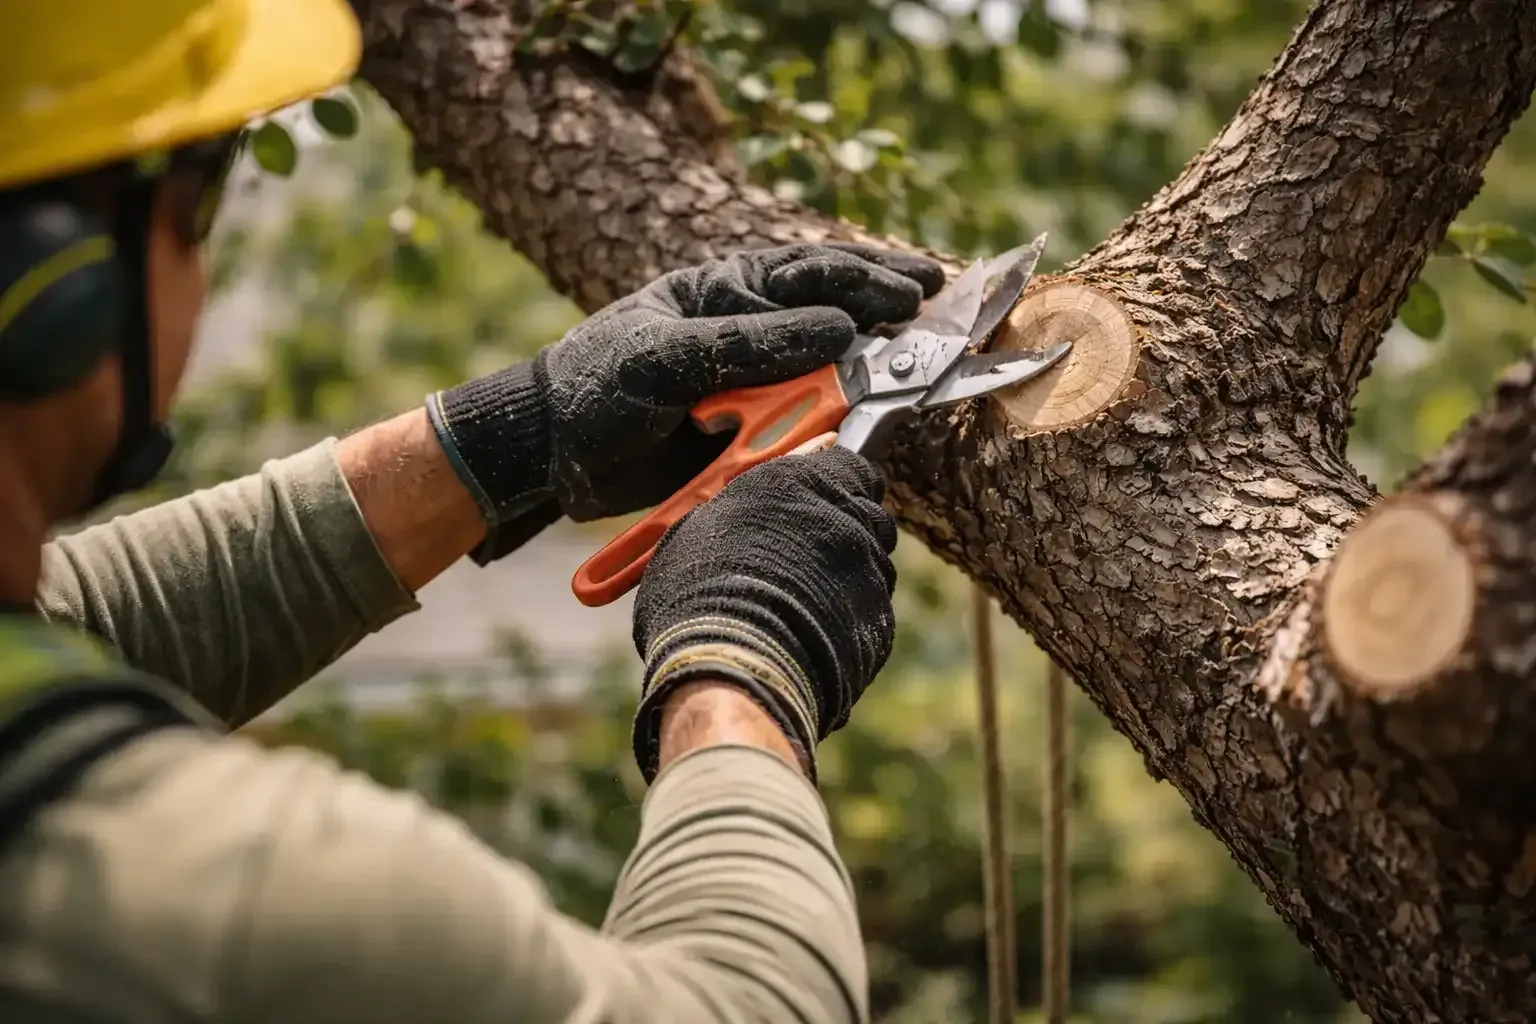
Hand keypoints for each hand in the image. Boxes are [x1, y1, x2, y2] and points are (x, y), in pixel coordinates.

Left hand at [425, 244, 943, 562]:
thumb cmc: (594, 386)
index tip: (918, 293)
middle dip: (894, 317)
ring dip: (878, 377)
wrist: (553, 460)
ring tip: (928, 368)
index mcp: (728, 292)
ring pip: (835, 378)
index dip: (871, 279)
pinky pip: (815, 432)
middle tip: (948, 317)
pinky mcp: (760, 442)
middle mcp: (757, 335)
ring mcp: (762, 390)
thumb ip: (748, 346)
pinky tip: (883, 426)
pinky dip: (850, 430)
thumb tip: (843, 333)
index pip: (813, 274)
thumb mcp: (663, 359)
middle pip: (842, 318)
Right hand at [629, 446, 898, 781]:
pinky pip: (872, 615)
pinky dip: (851, 623)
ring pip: (874, 567)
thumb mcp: (699, 531)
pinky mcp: (882, 622)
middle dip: (848, 531)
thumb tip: (748, 506)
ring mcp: (871, 570)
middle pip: (867, 515)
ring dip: (850, 579)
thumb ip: (740, 508)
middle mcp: (846, 517)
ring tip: (806, 608)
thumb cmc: (698, 594)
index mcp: (800, 482)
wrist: (734, 667)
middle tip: (809, 559)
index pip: (847, 465)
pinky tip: (815, 641)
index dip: (839, 483)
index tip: (825, 499)